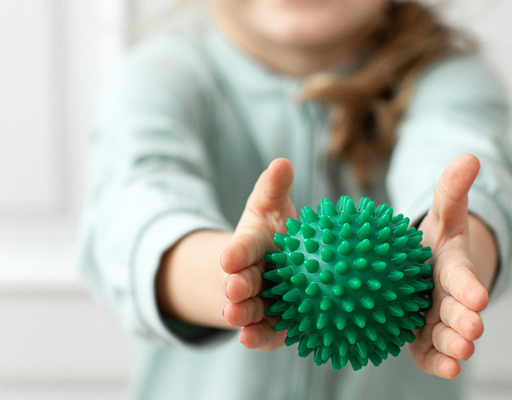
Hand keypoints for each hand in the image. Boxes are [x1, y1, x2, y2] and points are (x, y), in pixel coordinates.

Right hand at [220, 158, 296, 350]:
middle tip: (233, 287)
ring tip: (235, 316)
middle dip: (236, 286)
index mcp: (250, 247)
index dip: (235, 254)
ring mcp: (258, 303)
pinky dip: (255, 338)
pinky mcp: (271, 326)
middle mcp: (249, 278)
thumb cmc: (276, 234)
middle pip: (242, 283)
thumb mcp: (271, 208)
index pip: (241, 249)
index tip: (229, 257)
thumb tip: (282, 163)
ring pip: (247, 311)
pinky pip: (262, 334)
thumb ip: (274, 188)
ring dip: (241, 314)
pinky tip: (250, 339)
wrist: (278, 270)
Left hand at [408, 154, 491, 378]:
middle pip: (458, 312)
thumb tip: (470, 157)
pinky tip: (447, 369)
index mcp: (454, 269)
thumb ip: (453, 189)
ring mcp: (436, 322)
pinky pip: (429, 354)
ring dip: (454, 346)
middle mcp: (448, 298)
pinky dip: (438, 363)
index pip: (463, 278)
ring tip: (461, 354)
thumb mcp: (443, 213)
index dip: (470, 288)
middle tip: (472, 331)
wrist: (422, 271)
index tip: (478, 296)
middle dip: (466, 321)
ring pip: (446, 336)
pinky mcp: (421, 340)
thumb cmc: (432, 242)